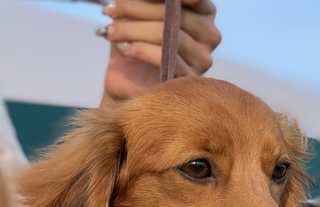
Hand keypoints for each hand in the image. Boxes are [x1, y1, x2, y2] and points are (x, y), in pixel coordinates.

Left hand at [99, 0, 220, 102]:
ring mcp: (203, 58)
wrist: (127, 84)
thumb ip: (143, 1)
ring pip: (168, 34)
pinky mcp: (189, 79)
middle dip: (136, 9)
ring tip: (110, 32)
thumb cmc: (134, 43)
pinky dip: (139, 50)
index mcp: (203, 12)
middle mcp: (210, 33)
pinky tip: (122, 48)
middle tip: (109, 11)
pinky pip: (164, 57)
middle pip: (174, 13)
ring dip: (132, 30)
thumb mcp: (136, 15)